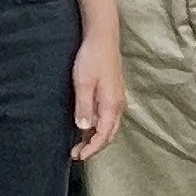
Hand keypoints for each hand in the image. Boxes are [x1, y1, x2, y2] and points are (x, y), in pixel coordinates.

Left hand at [70, 31, 125, 160]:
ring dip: (97, 137)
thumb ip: (83, 107)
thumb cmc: (92, 58)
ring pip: (109, 126)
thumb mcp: (83, 83)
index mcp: (112, 105)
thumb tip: (83, 128)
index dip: (92, 148)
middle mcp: (118, 105)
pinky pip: (108, 117)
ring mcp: (117, 99)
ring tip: (80, 143)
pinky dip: (99, 126)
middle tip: (77, 153)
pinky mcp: (113, 93)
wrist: (103, 38)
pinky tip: (88, 125)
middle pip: (109, 134)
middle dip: (94, 146)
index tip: (79, 156)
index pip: (103, 135)